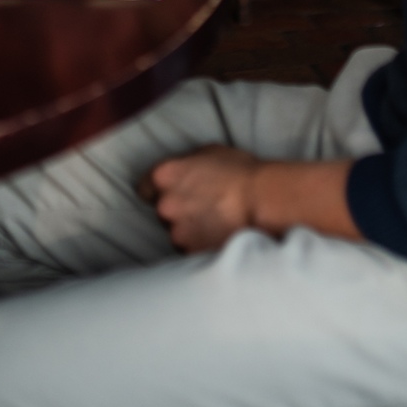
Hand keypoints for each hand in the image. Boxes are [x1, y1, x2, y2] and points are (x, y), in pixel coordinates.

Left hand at [143, 149, 359, 252]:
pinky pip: (193, 250)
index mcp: (165, 176)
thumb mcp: (209, 152)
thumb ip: (186, 164)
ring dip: (191, 230)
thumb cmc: (240, 171)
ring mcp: (178, 233)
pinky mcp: (192, 254)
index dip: (157, 191)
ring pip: (178, 233)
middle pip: (163, 212)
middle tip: (203, 207)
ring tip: (215, 223)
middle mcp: (166, 206)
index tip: (170, 193)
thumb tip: (183, 171)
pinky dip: (202, 246)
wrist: (262, 202)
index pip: (144, 188)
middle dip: (178, 211)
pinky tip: (219, 236)